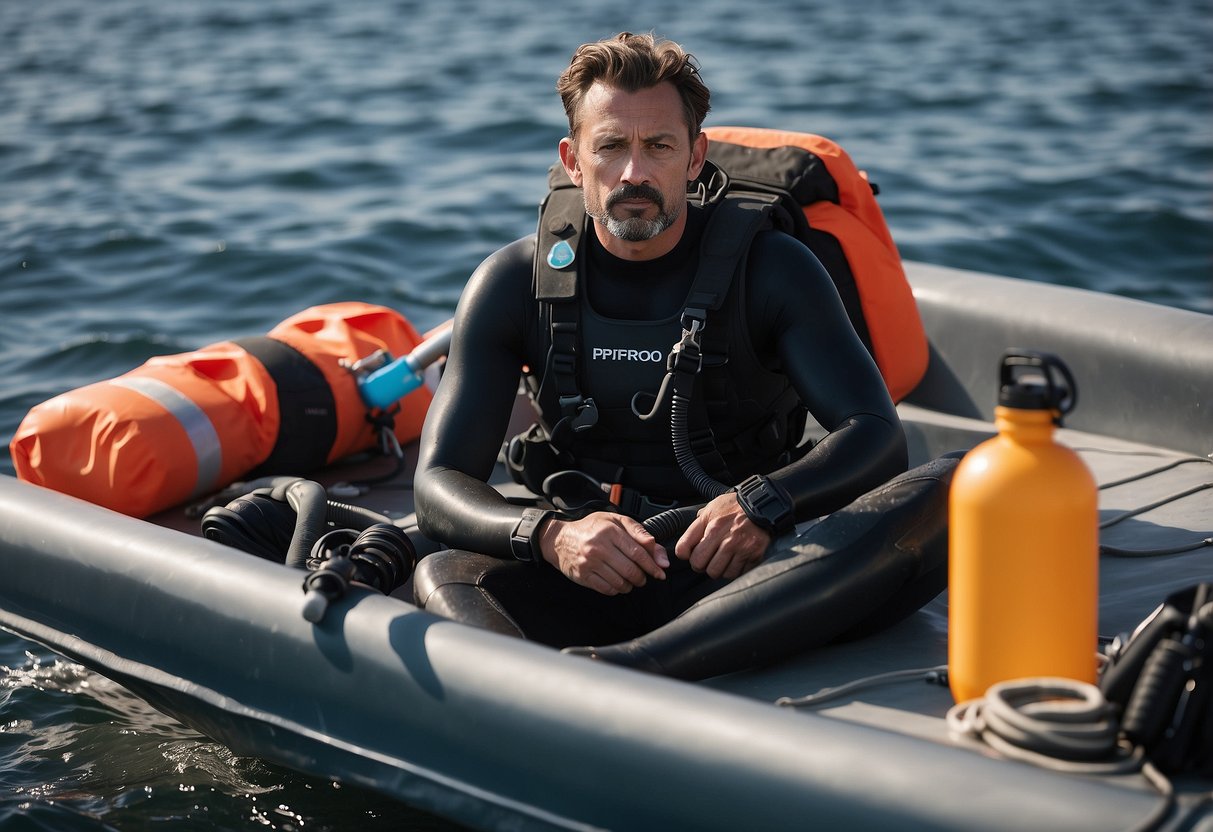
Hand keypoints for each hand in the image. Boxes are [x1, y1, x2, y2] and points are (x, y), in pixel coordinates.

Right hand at [537, 512, 668, 595]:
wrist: (560, 539)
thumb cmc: (592, 528)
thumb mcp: (616, 521)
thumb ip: (640, 534)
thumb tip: (660, 556)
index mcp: (610, 531)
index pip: (638, 553)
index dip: (652, 565)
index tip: (660, 572)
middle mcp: (599, 547)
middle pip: (630, 570)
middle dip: (642, 577)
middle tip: (643, 577)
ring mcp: (589, 563)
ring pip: (620, 582)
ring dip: (630, 585)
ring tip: (630, 580)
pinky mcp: (582, 576)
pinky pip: (607, 589)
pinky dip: (617, 589)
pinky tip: (617, 583)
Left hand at [674, 493, 771, 579]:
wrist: (763, 504)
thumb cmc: (735, 506)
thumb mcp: (711, 509)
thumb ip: (696, 526)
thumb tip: (684, 547)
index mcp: (713, 527)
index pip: (685, 550)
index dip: (685, 554)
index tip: (689, 554)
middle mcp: (726, 540)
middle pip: (701, 566)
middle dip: (701, 564)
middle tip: (707, 559)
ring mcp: (741, 549)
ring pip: (719, 573)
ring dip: (719, 569)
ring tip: (722, 559)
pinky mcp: (754, 556)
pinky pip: (738, 573)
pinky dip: (735, 570)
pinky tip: (735, 560)